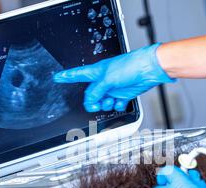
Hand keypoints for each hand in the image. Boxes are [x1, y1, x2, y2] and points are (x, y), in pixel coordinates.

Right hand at [54, 43, 174, 112]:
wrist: (148, 69)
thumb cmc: (130, 66)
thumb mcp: (107, 79)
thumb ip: (96, 91)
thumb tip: (90, 101)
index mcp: (97, 71)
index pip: (77, 74)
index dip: (66, 76)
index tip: (57, 77)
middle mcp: (104, 80)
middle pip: (91, 94)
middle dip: (93, 101)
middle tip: (96, 104)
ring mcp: (114, 87)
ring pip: (103, 101)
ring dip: (106, 104)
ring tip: (112, 100)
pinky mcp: (124, 93)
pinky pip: (116, 104)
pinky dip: (117, 105)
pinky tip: (121, 101)